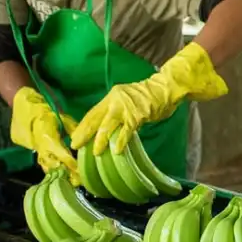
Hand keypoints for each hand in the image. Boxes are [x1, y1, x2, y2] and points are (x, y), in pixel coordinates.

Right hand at [10, 87, 79, 184]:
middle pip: (55, 164)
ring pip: (48, 166)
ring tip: (71, 183)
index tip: (81, 172)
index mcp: (48, 138)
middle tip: (79, 182)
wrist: (24, 108)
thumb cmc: (46, 111)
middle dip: (67, 174)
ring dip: (59, 174)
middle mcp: (41, 147)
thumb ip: (73, 130)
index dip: (71, 164)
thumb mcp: (62, 118)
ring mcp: (36, 150)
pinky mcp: (34, 151)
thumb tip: (84, 140)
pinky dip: (52, 169)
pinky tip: (60, 176)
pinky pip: (43, 163)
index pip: (62, 155)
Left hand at [71, 42, 227, 155]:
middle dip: (85, 133)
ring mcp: (126, 106)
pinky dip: (120, 140)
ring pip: (108, 124)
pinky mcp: (138, 114)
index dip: (83, 127)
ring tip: (95, 152)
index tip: (74, 138)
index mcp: (111, 97)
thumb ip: (117, 114)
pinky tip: (116, 150)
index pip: (92, 113)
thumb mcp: (128, 103)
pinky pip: (126, 129)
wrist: (166, 88)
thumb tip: (106, 132)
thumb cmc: (149, 99)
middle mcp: (115, 100)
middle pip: (95, 118)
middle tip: (75, 145)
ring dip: (100, 140)